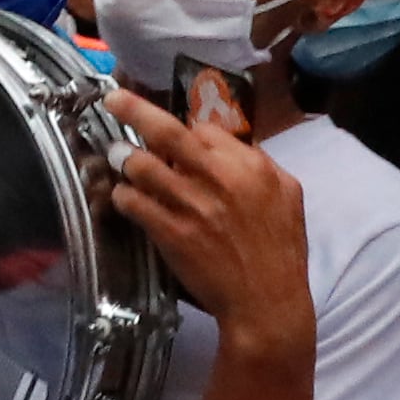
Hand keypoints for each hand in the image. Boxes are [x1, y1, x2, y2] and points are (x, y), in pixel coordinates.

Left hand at [106, 81, 309, 329]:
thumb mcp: (288, 194)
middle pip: (167, 132)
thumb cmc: (281, 250)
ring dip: (122, 157)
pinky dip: (123, 195)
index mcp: (249, 165)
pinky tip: (121, 195)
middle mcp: (218, 178)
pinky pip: (134, 203)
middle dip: (134, 109)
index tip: (172, 134)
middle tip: (112, 97)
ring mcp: (191, 205)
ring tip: (113, 155)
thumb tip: (233, 145)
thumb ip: (260, 163)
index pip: (205, 129)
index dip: (186, 129)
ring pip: (142, 166)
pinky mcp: (170, 233)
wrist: (266, 302)